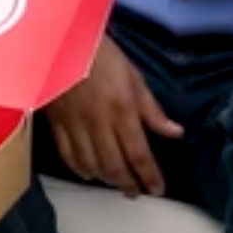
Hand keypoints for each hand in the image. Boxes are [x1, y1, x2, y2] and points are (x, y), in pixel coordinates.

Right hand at [44, 36, 183, 197]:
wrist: (60, 40)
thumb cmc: (101, 54)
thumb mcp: (134, 76)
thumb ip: (152, 109)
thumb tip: (174, 132)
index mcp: (122, 110)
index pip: (139, 154)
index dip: (150, 176)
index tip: (158, 188)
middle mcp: (98, 123)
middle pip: (114, 166)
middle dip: (128, 184)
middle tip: (137, 191)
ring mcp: (75, 125)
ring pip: (91, 165)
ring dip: (106, 180)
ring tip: (116, 183)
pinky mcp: (57, 123)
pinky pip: (67, 155)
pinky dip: (80, 169)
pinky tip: (89, 173)